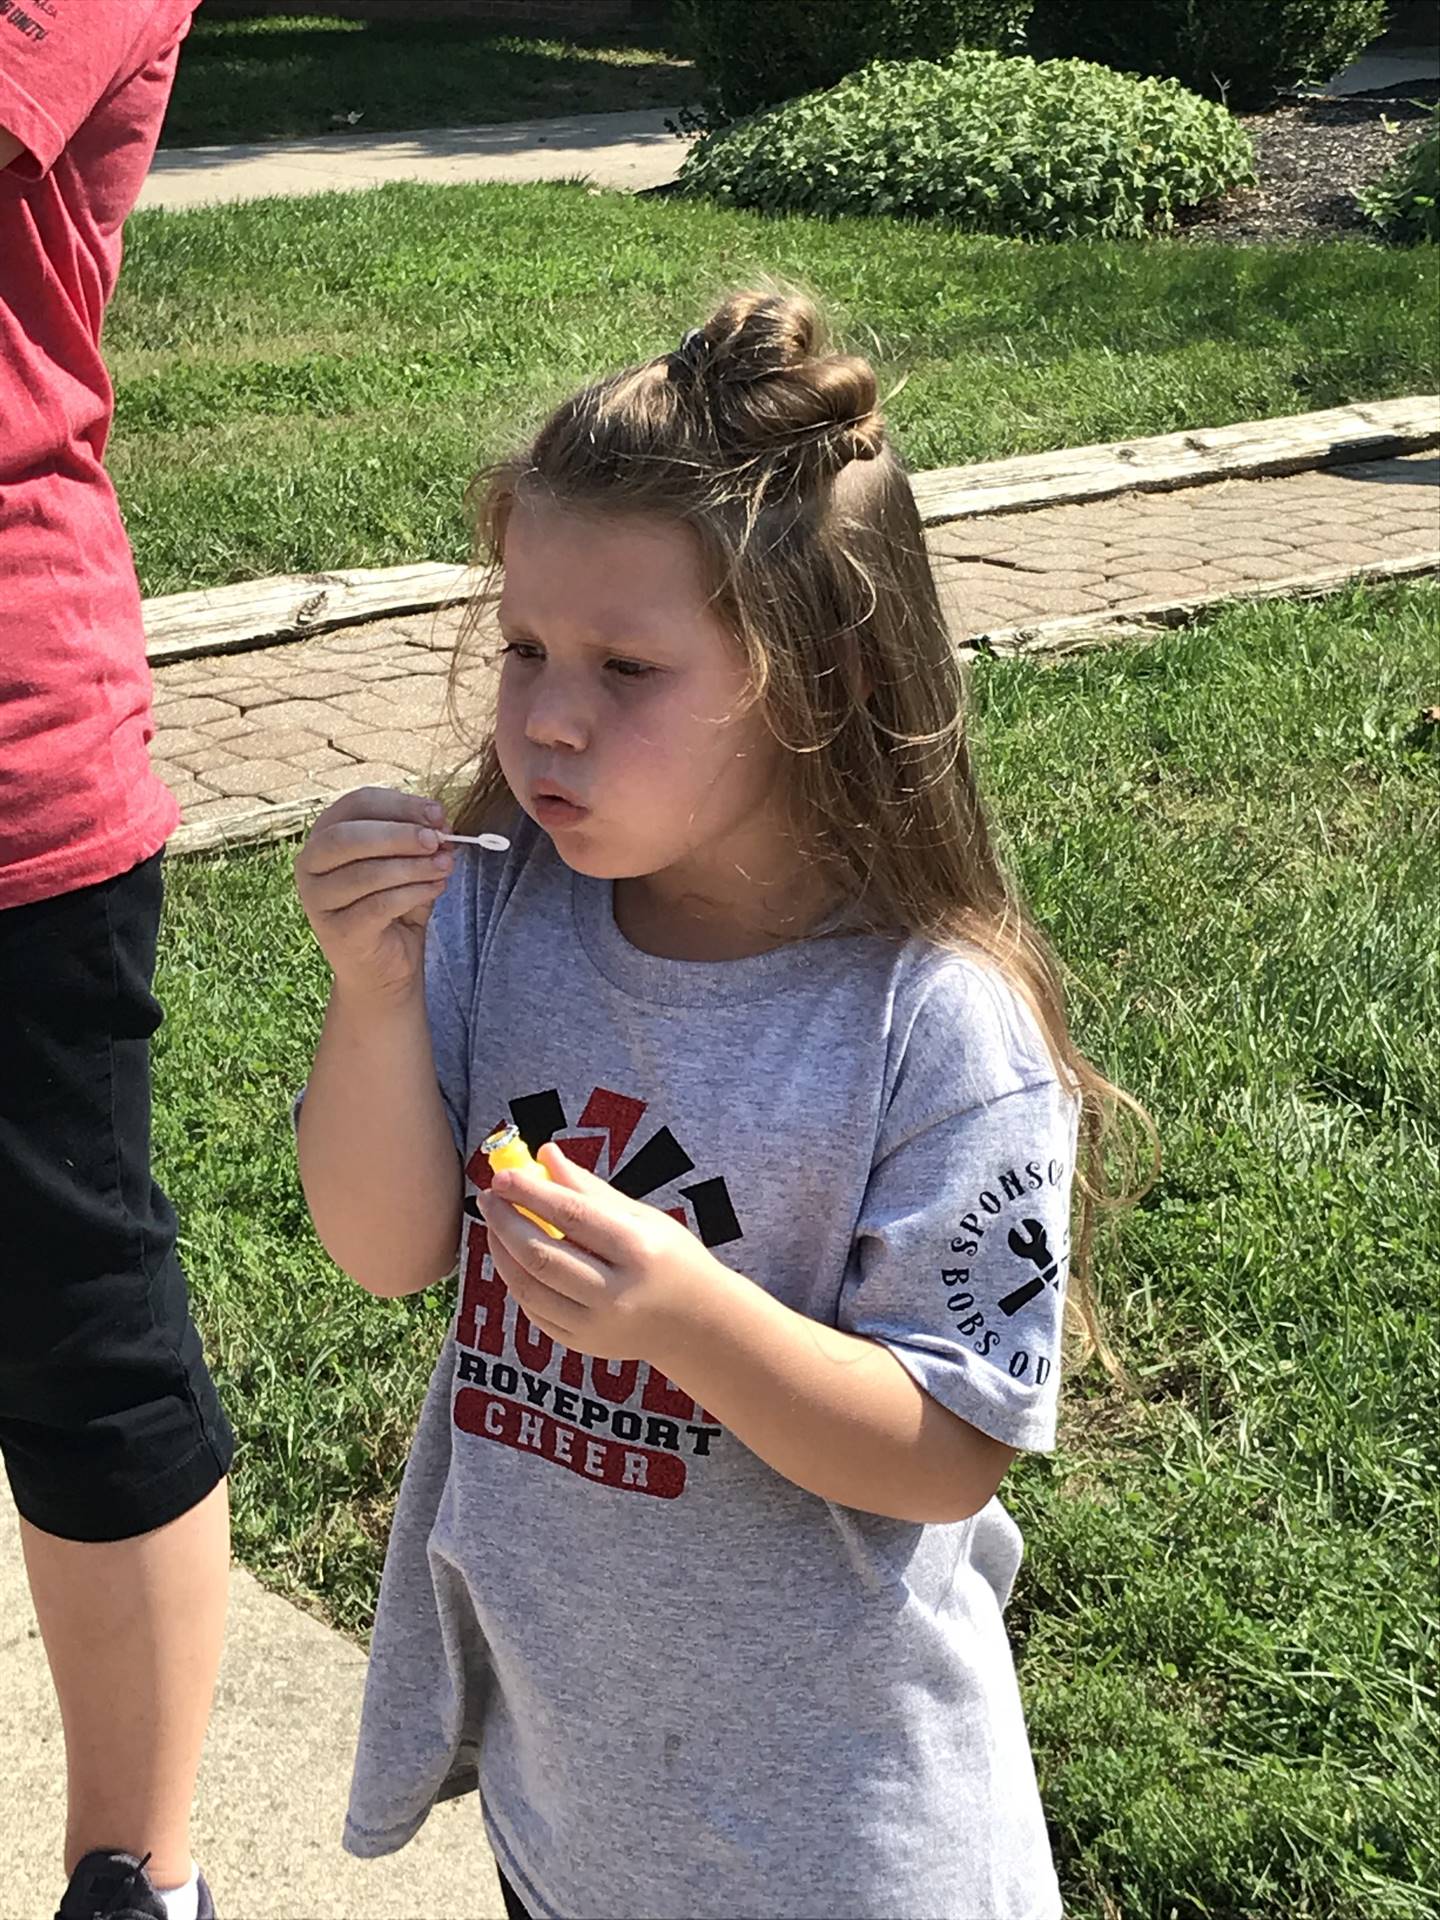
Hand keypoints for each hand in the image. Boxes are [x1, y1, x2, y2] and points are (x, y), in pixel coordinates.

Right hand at [295, 786, 452, 1004]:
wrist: (384, 971)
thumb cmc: (393, 909)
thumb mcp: (408, 866)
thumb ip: (419, 843)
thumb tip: (440, 825)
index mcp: (325, 836)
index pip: (356, 804)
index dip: (400, 805)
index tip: (437, 814)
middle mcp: (310, 865)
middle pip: (348, 836)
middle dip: (400, 834)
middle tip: (438, 839)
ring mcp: (317, 900)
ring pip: (365, 873)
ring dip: (413, 866)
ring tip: (444, 866)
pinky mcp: (336, 932)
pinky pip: (378, 904)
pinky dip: (413, 893)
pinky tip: (435, 889)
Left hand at [478, 1144, 731, 1364]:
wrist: (698, 1324)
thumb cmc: (670, 1258)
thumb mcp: (643, 1216)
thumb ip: (590, 1189)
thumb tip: (544, 1154)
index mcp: (638, 1251)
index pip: (572, 1217)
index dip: (531, 1193)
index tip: (503, 1175)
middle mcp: (616, 1293)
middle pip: (542, 1255)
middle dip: (506, 1222)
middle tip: (489, 1196)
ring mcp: (597, 1325)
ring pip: (529, 1287)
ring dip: (502, 1252)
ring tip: (494, 1223)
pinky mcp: (582, 1345)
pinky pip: (535, 1311)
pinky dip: (516, 1280)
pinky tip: (512, 1256)